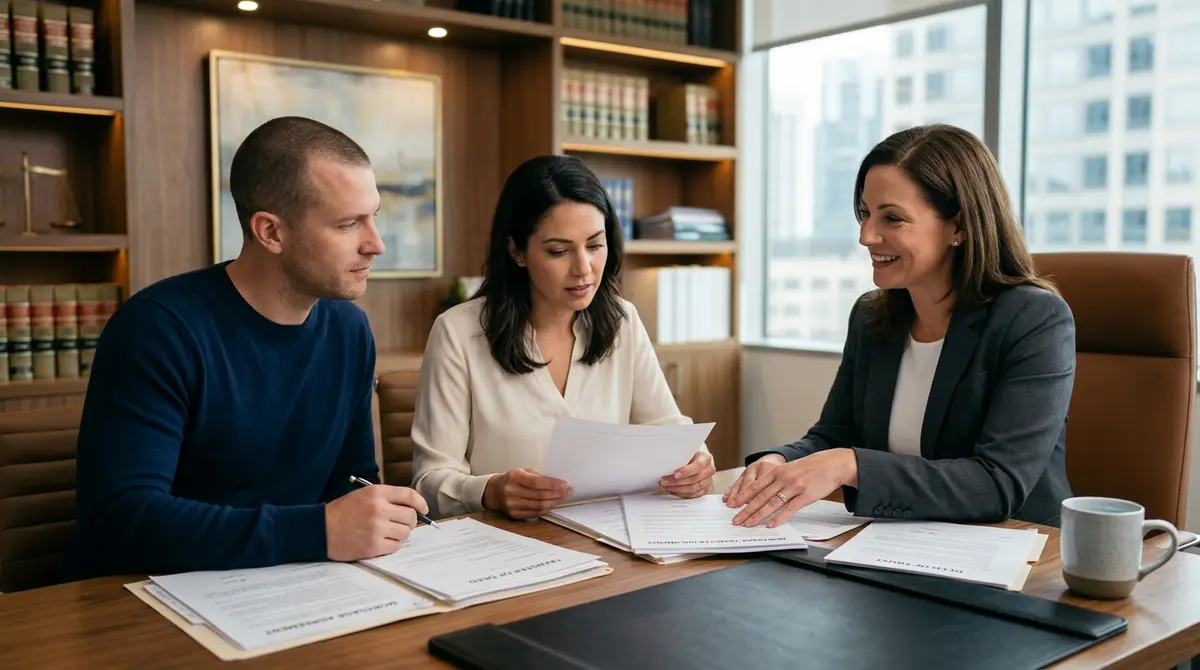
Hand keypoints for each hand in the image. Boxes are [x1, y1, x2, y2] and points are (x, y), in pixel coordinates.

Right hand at [325, 485, 428, 560]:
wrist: (321, 529)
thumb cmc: (342, 512)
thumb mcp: (364, 495)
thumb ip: (387, 499)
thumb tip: (413, 509)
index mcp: (377, 493)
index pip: (409, 495)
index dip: (420, 503)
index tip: (423, 510)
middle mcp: (379, 509)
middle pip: (411, 517)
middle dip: (409, 522)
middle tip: (401, 525)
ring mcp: (376, 528)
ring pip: (405, 533)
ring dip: (399, 534)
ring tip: (386, 533)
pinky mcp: (373, 546)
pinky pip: (395, 546)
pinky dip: (391, 545)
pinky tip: (379, 542)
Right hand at [483, 468, 571, 518]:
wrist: (495, 491)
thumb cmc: (512, 479)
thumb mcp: (523, 471)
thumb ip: (538, 475)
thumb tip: (558, 482)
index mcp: (514, 477)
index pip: (537, 482)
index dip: (553, 484)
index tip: (565, 484)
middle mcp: (511, 491)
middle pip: (540, 495)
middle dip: (557, 493)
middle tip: (567, 491)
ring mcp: (512, 504)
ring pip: (539, 505)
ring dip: (554, 502)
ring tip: (562, 497)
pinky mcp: (514, 514)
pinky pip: (535, 513)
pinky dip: (546, 508)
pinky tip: (552, 504)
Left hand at [660, 451, 714, 497]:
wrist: (696, 461)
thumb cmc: (690, 456)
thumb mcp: (686, 453)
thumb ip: (680, 458)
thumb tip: (667, 464)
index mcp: (706, 458)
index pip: (698, 466)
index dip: (686, 471)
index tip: (675, 474)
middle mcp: (709, 470)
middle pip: (694, 479)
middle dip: (676, 482)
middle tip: (664, 481)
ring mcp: (708, 481)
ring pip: (693, 489)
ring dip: (677, 489)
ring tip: (666, 486)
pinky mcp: (705, 490)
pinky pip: (693, 495)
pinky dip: (681, 494)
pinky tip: (673, 490)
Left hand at [726, 449, 856, 527]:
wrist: (832, 464)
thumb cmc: (810, 468)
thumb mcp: (790, 469)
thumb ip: (776, 479)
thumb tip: (762, 493)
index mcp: (777, 471)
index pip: (755, 486)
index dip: (742, 496)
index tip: (732, 504)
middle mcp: (783, 478)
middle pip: (760, 496)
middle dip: (746, 510)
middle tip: (736, 520)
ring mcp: (794, 487)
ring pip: (772, 503)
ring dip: (758, 515)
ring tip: (748, 524)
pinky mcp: (806, 495)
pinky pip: (789, 509)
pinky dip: (779, 518)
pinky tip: (770, 524)